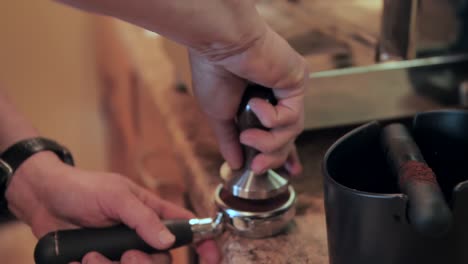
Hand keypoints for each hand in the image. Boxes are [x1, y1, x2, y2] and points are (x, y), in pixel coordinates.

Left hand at [5, 152, 219, 263]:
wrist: (43, 199)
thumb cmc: (82, 188)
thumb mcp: (116, 196)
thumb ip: (143, 217)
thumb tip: (168, 240)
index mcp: (152, 212)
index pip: (185, 227)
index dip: (203, 241)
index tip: (211, 255)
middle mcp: (140, 234)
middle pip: (162, 260)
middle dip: (144, 263)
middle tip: (125, 257)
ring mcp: (120, 250)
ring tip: (89, 256)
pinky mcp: (100, 262)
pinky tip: (80, 260)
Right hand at [55, 0, 306, 175]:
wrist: (219, 44)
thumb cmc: (213, 71)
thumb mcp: (218, 115)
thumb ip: (230, 140)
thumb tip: (235, 164)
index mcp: (260, 101)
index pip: (277, 132)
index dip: (281, 153)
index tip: (287, 171)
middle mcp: (278, 95)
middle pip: (287, 137)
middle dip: (273, 156)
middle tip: (257, 166)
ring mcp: (289, 88)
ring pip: (291, 131)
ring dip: (269, 142)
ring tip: (248, 138)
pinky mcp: (297, 81)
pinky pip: (291, 116)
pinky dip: (271, 118)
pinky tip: (255, 104)